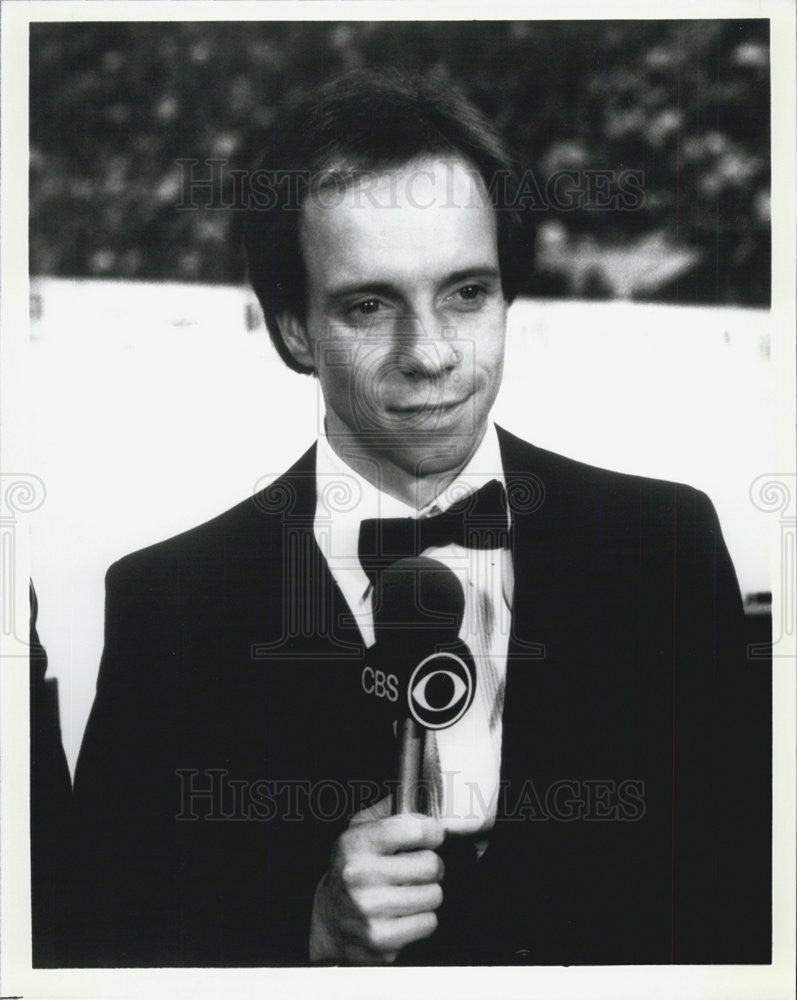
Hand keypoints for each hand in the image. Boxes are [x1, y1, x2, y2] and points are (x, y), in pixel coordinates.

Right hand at [309, 795, 444, 964]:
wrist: (329, 920)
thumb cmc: (351, 870)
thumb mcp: (359, 830)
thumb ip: (388, 810)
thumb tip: (420, 792)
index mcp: (356, 844)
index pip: (415, 829)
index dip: (431, 832)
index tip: (430, 836)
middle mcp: (360, 877)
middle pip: (431, 865)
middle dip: (431, 866)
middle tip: (418, 868)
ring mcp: (370, 912)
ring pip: (434, 895)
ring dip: (427, 894)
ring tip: (408, 891)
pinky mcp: (382, 941)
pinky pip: (428, 923)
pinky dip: (422, 919)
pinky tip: (404, 913)